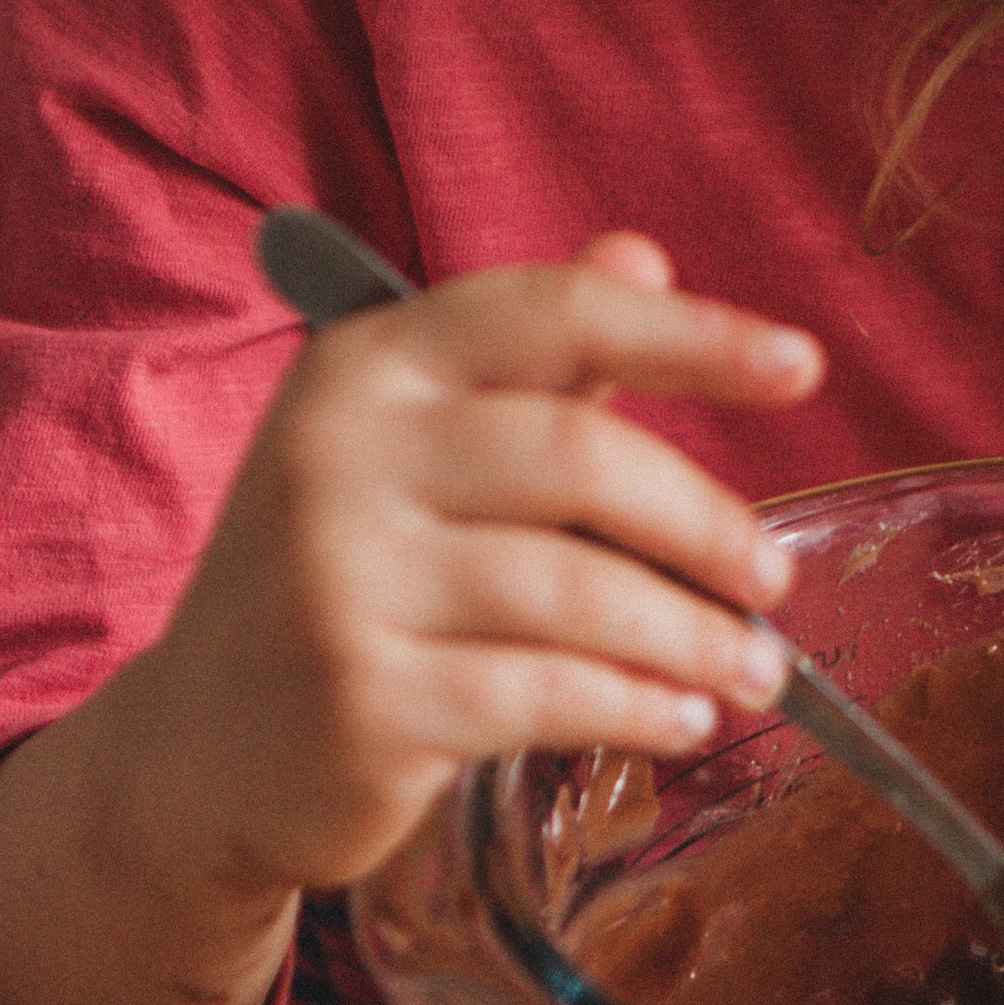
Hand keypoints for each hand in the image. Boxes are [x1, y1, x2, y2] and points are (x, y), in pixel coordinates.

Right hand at [0, 233, 821, 1004]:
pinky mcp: (357, 698)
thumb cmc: (345, 573)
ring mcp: (339, 577)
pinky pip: (541, 694)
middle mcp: (341, 452)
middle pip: (581, 455)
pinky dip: (633, 705)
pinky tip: (676, 717)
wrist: (199, 749)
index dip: (693, 334)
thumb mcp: (416, 447)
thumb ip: (535, 362)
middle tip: (775, 580)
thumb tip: (644, 254)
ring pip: (574, 589)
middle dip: (706, 524)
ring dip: (691, 637)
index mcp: (369, 362)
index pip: (554, 313)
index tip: (804, 367)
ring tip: (751, 669)